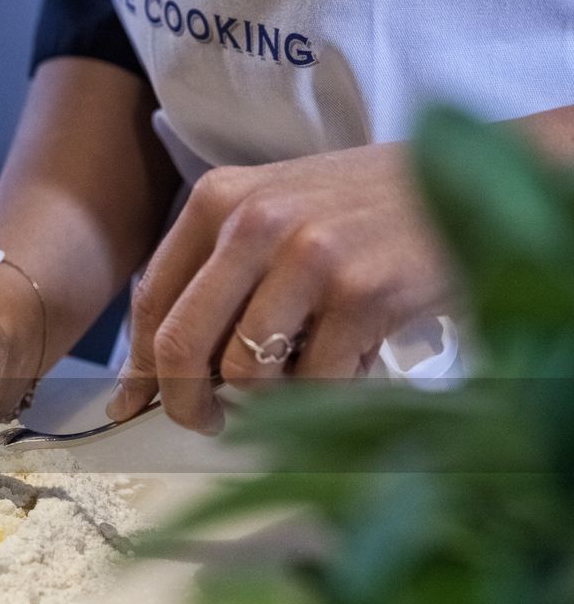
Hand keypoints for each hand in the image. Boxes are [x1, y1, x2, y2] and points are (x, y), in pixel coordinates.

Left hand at [107, 142, 453, 433]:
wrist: (469, 181)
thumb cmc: (362, 208)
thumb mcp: (275, 211)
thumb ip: (215, 273)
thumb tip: (153, 370)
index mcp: (219, 199)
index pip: (152, 301)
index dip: (138, 368)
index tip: (135, 405)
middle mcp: (255, 222)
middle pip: (181, 346)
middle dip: (184, 403)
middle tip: (204, 422)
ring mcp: (308, 256)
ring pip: (245, 373)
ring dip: (267, 397)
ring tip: (301, 372)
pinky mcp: (361, 294)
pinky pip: (314, 382)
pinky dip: (326, 392)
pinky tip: (349, 361)